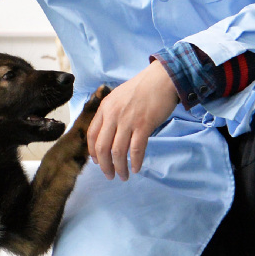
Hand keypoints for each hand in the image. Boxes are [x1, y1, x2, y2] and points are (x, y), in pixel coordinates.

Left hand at [86, 61, 179, 180]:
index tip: (97, 162)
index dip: (93, 152)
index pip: (92, 135)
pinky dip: (135, 161)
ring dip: (119, 167)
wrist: (163, 78)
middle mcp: (113, 115)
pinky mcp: (144, 125)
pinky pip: (136, 149)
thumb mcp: (118, 97)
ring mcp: (128, 120)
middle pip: (102, 147)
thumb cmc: (142, 88)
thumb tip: (109, 135)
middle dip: (104, 165)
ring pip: (118, 151)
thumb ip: (111, 113)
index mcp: (105, 108)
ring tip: (123, 176)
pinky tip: (136, 168)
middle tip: (109, 175)